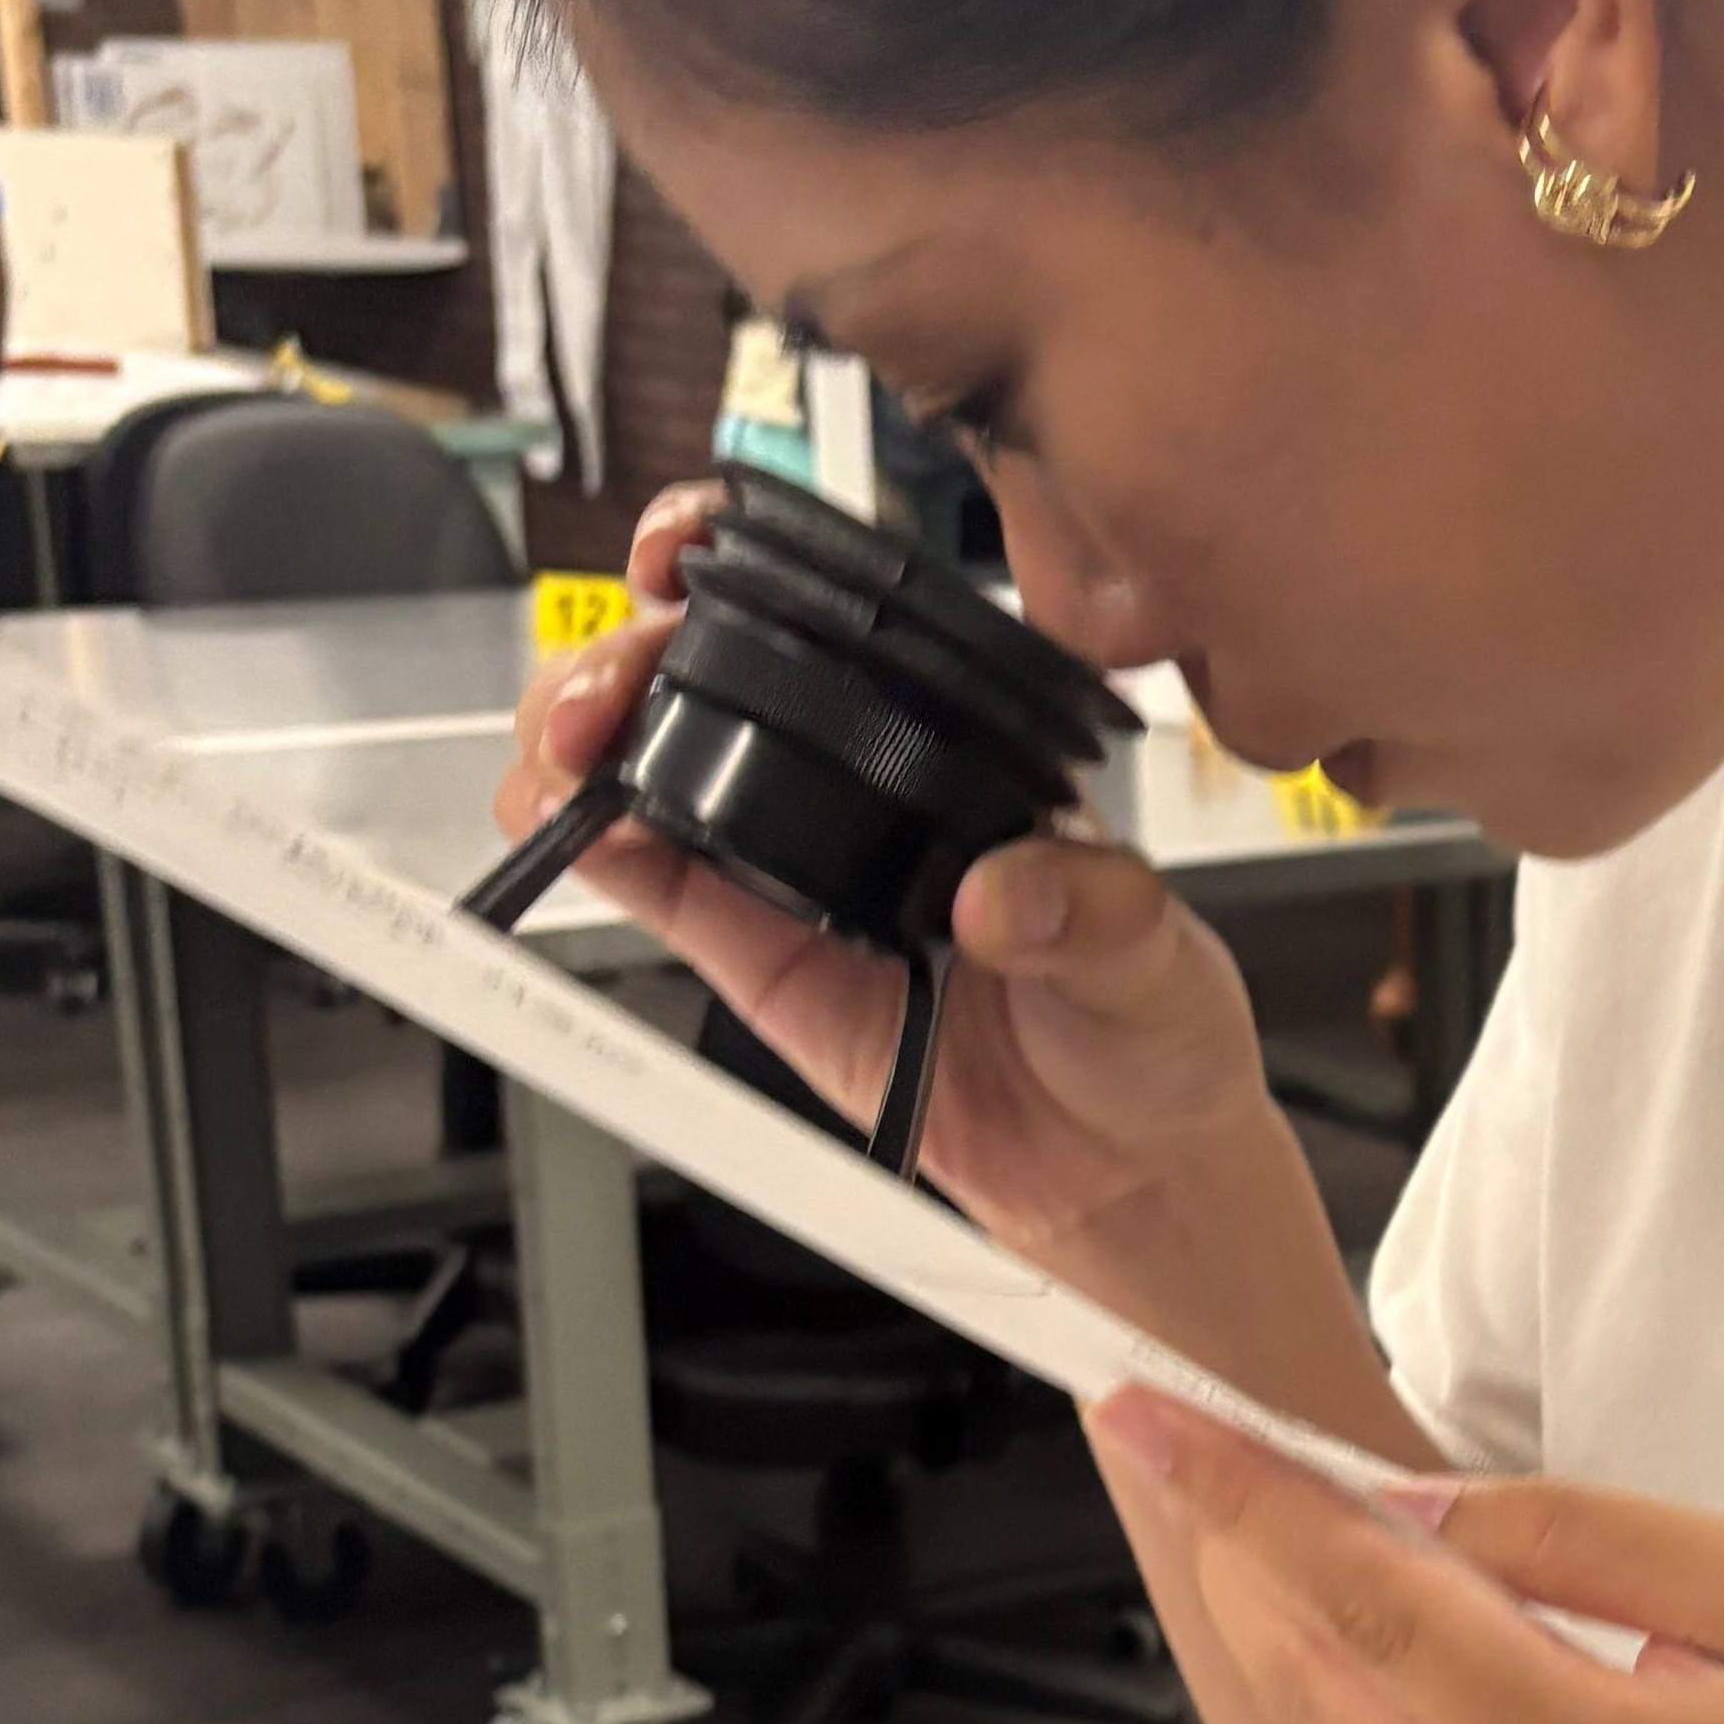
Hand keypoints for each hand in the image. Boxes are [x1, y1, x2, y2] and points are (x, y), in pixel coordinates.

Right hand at [494, 480, 1272, 1276]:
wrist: (1123, 1170)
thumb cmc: (1154, 1032)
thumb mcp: (1151, 951)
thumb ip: (1088, 913)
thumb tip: (1003, 891)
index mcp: (957, 744)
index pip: (835, 621)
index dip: (742, 566)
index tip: (695, 553)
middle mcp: (865, 787)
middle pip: (708, 675)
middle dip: (630, 653)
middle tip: (610, 691)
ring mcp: (796, 864)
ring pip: (654, 763)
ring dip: (585, 738)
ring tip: (571, 753)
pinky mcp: (755, 954)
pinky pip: (654, 881)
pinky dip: (592, 845)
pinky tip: (570, 827)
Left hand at [1086, 1401, 1723, 1723]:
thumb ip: (1586, 1541)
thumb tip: (1412, 1505)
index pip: (1384, 1620)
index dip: (1254, 1506)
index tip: (1154, 1416)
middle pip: (1330, 1699)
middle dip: (1237, 1559)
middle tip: (1174, 1435)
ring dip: (1293, 1633)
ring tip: (1259, 1506)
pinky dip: (1366, 1708)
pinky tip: (1364, 1619)